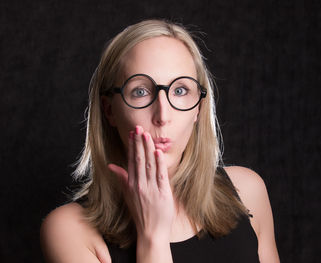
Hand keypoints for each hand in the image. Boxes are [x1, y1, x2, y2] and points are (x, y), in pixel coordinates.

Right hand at [108, 125, 174, 242]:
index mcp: (131, 184)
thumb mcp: (127, 195)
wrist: (151, 232)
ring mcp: (150, 189)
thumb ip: (122, 178)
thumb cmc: (140, 212)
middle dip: (139, 143)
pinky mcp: (162, 193)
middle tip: (138, 127)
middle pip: (139, 160)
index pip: (131, 161)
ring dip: (148, 148)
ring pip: (149, 165)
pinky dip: (159, 163)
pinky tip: (157, 151)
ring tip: (146, 134)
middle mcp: (139, 185)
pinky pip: (160, 175)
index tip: (132, 133)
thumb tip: (111, 165)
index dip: (132, 146)